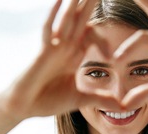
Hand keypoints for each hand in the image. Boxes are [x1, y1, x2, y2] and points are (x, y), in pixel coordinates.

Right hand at [0, 0, 121, 119]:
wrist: (24, 107)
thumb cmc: (47, 101)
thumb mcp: (80, 99)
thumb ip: (100, 100)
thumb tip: (123, 107)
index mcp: (74, 56)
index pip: (90, 36)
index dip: (102, 39)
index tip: (112, 56)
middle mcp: (65, 48)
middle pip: (80, 20)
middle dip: (90, 4)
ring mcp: (54, 48)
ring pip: (67, 20)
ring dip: (76, 3)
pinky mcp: (43, 52)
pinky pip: (48, 30)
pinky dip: (54, 15)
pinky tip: (61, 0)